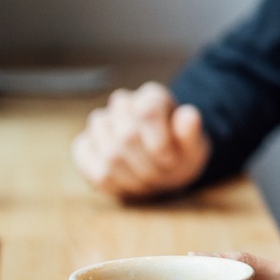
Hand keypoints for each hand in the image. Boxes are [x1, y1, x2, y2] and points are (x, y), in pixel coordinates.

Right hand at [72, 83, 210, 198]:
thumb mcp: (194, 147)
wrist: (162, 165)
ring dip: (130, 177)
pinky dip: (107, 180)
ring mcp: (101, 122)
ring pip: (108, 153)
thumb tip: (189, 114)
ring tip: (145, 180)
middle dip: (147, 166)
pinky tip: (124, 182)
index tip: (171, 162)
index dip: (160, 144)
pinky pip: (86, 162)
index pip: (148, 113)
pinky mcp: (85, 144)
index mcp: (153, 97)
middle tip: (159, 176)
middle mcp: (123, 103)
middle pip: (127, 137)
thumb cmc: (179, 154)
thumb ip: (192, 132)